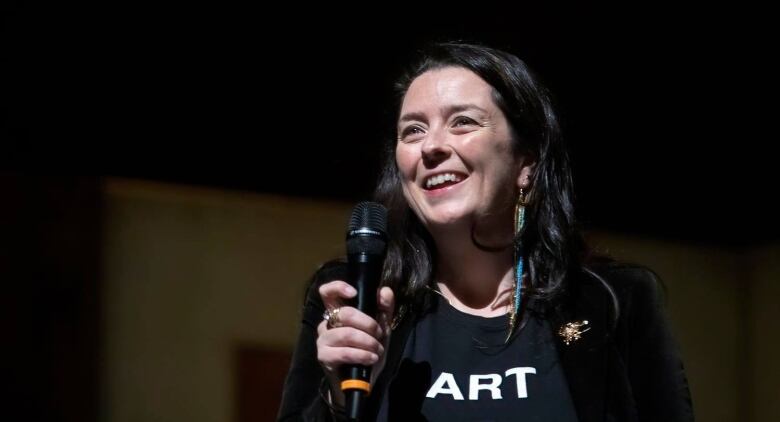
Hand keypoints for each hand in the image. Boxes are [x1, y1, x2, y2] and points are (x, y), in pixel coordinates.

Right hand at [316, 280, 394, 406]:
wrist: (360, 383)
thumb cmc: (367, 353)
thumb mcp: (380, 330)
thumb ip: (384, 310)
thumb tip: (385, 291)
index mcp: (337, 313)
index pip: (327, 292)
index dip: (338, 287)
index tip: (354, 293)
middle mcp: (326, 324)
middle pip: (345, 313)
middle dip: (368, 324)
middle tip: (379, 334)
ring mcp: (323, 340)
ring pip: (346, 333)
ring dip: (368, 342)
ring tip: (377, 350)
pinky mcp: (324, 357)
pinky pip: (344, 352)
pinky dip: (362, 355)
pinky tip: (371, 358)